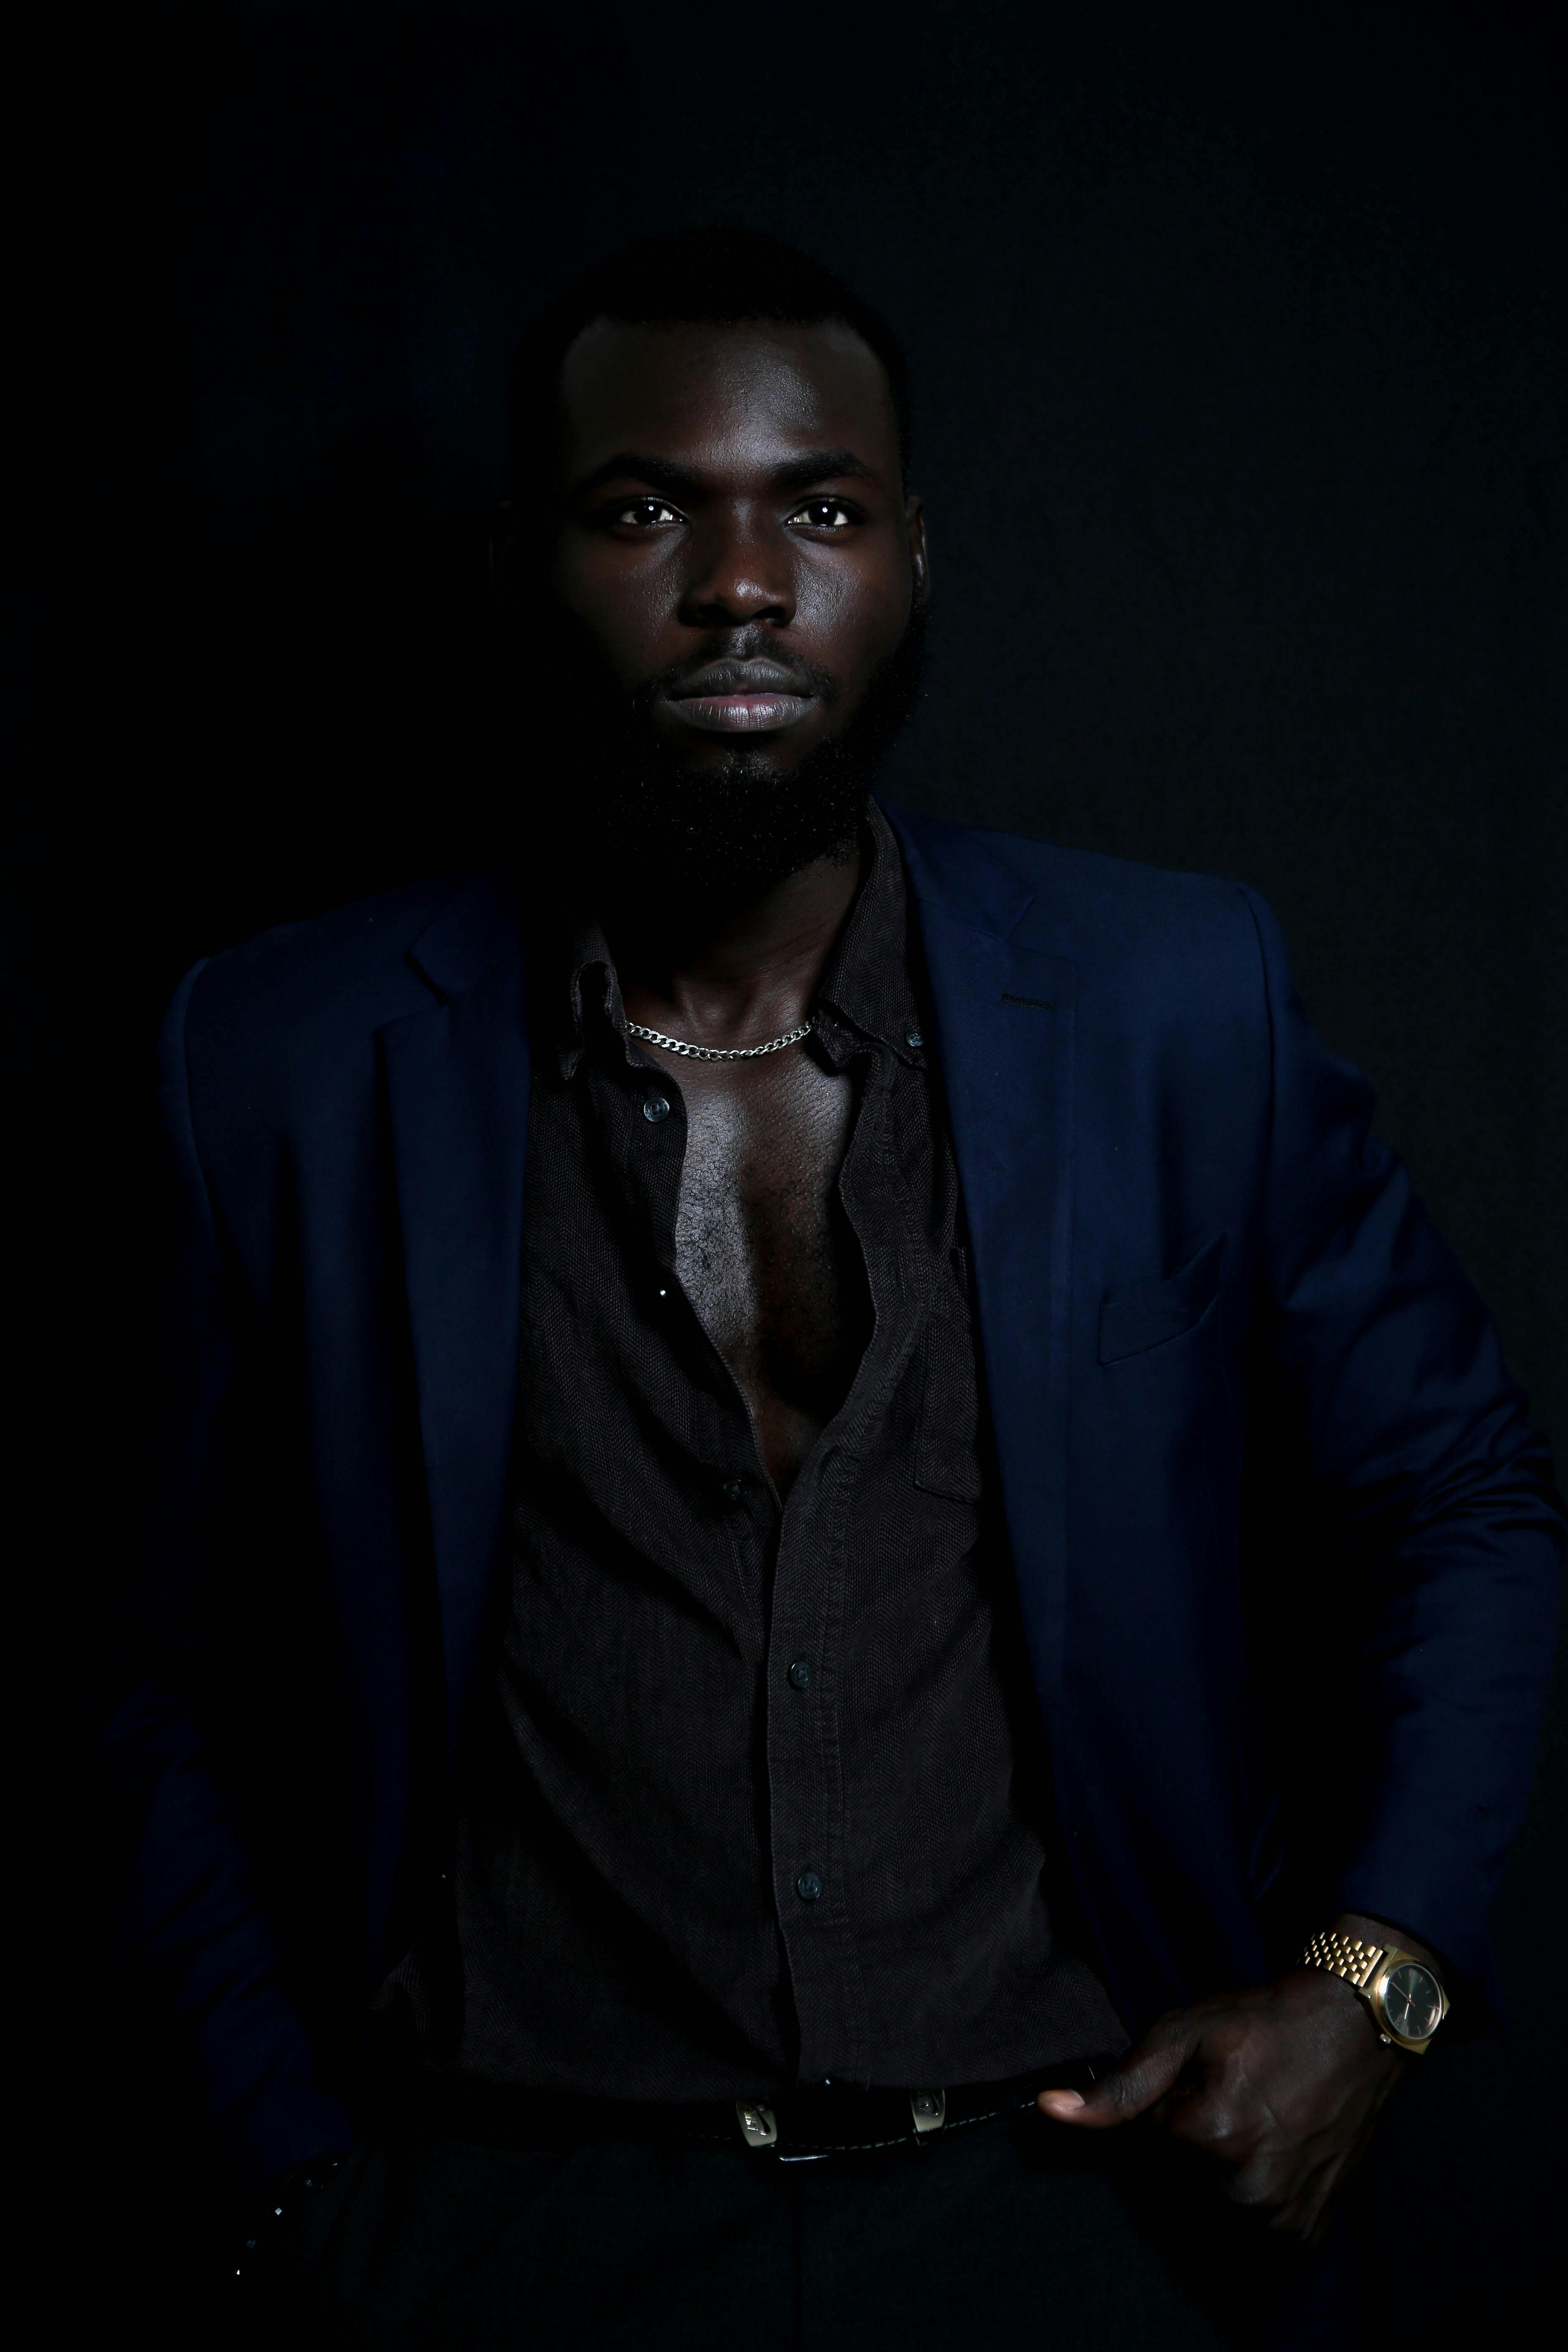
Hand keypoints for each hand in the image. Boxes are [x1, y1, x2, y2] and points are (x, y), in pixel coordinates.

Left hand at [1037, 1944, 1406, 2241]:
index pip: (1145, 2149)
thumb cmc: (1266, 2021)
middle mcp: (1250, 2192)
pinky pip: (1249, 2234)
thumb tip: (1050, 2109)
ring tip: (1250, 2123)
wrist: (1355, 2027)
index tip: (1198, 2086)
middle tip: (1227, 2101)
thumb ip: (1118, 2085)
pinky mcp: (1307, 2231)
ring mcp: (1283, 2219)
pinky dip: (1245, 2201)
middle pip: (1175, 2188)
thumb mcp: (1182, 2031)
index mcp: (1212, 2138)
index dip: (1165, 2114)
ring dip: (1215, 2179)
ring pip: (1210, 2214)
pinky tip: (1267, 2154)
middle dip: (1186, 2151)